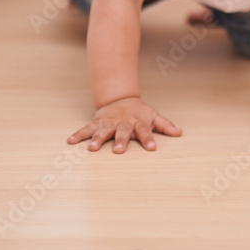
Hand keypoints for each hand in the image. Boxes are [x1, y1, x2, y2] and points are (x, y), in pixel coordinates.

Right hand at [67, 97, 181, 152]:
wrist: (119, 98)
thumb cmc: (138, 112)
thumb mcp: (152, 116)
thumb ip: (165, 125)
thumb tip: (179, 132)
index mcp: (137, 122)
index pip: (145, 131)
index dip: (148, 139)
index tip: (151, 148)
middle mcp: (122, 123)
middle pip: (122, 132)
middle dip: (120, 141)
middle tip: (119, 151)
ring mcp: (109, 123)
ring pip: (102, 131)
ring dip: (97, 139)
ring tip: (91, 148)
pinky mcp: (97, 122)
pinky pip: (86, 129)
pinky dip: (78, 134)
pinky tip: (70, 141)